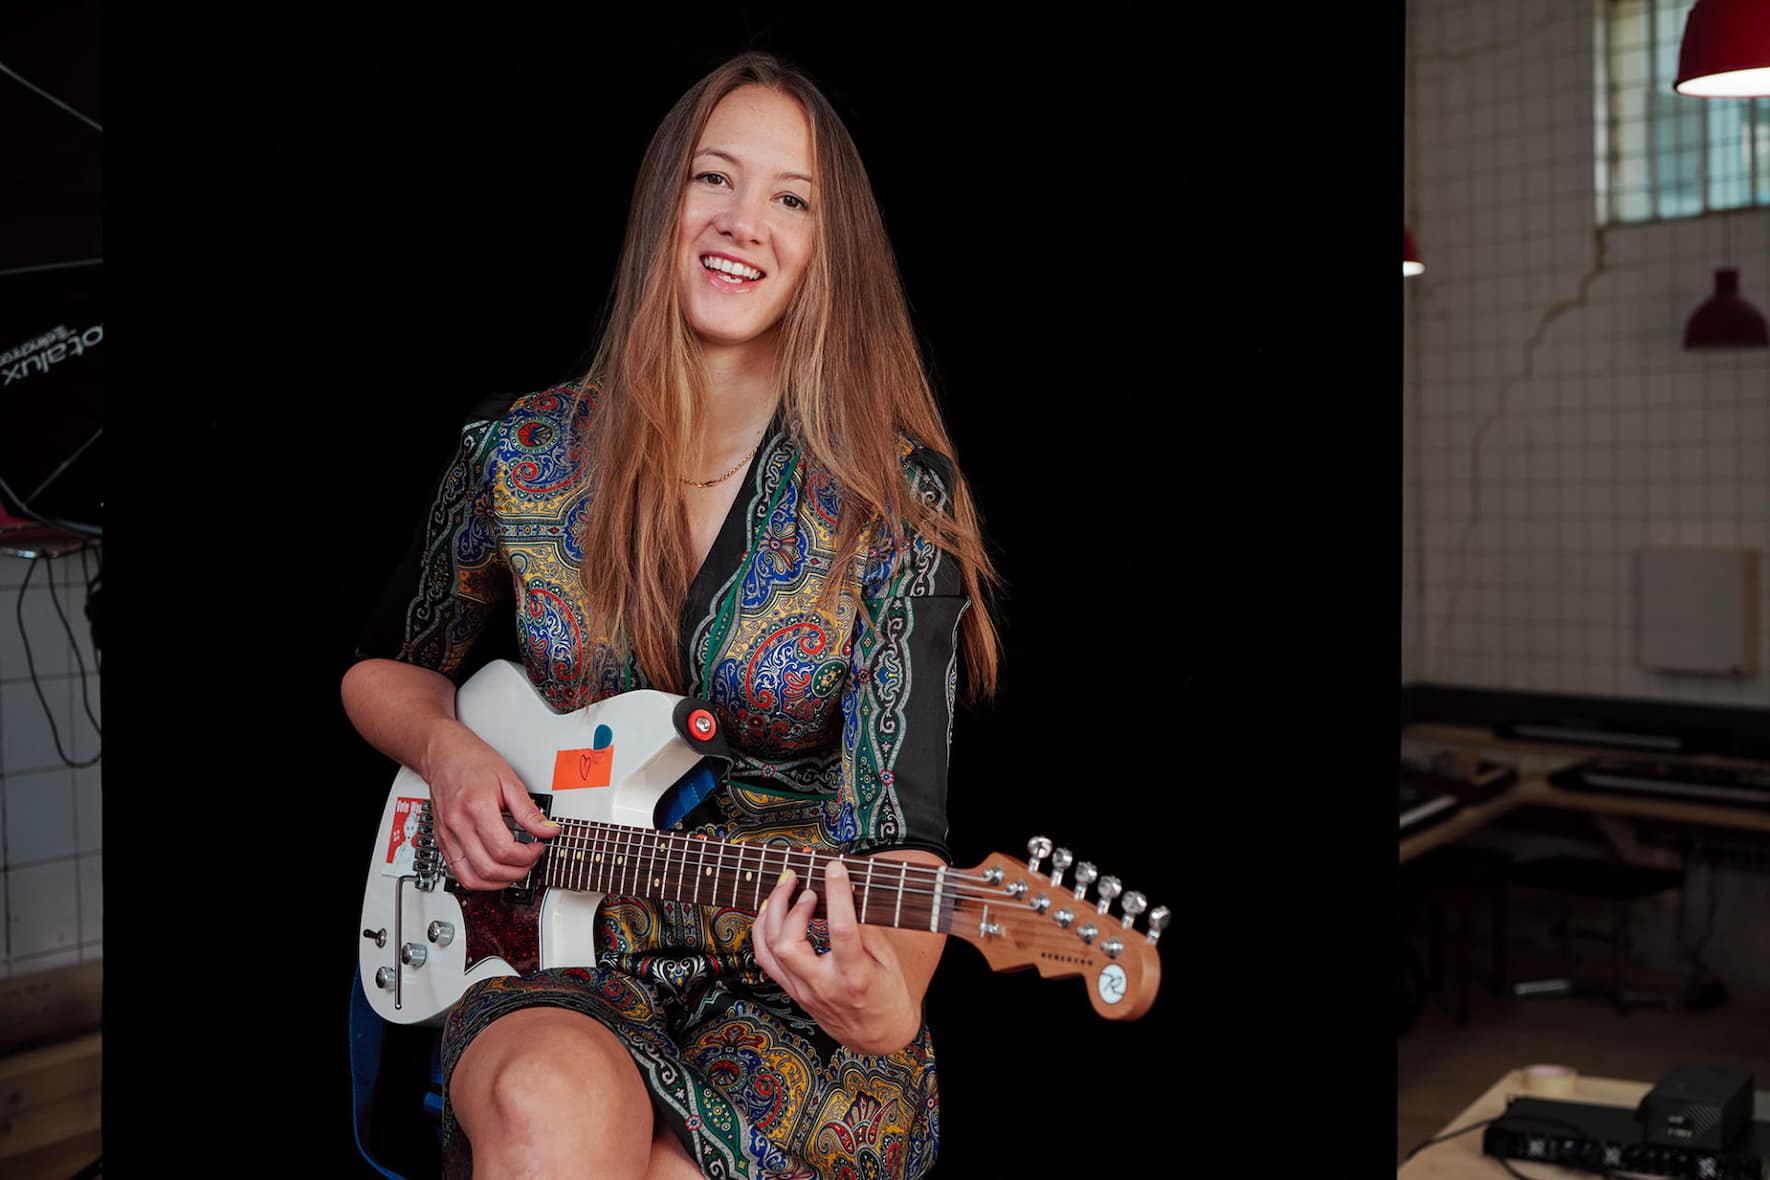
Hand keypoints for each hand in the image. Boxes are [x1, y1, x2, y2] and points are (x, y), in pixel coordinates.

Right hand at [420, 719, 556, 890]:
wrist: (444, 755)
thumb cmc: (473, 762)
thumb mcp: (509, 781)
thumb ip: (529, 811)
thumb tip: (548, 830)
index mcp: (477, 808)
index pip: (503, 850)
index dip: (527, 856)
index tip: (538, 847)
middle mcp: (458, 826)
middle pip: (488, 869)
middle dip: (516, 872)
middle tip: (530, 860)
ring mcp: (447, 836)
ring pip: (470, 879)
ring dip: (497, 883)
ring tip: (514, 870)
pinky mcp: (442, 841)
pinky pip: (458, 872)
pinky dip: (479, 879)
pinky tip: (494, 870)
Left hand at [749, 857, 921, 1053]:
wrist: (877, 1035)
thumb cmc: (887, 995)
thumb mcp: (887, 960)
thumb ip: (866, 928)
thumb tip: (846, 892)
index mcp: (855, 976)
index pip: (842, 931)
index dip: (837, 894)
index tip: (835, 868)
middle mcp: (823, 985)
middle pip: (789, 944)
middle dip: (790, 906)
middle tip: (802, 883)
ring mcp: (803, 990)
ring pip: (769, 950)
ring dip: (772, 913)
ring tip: (784, 888)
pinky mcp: (792, 991)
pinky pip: (765, 959)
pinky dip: (763, 930)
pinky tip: (772, 912)